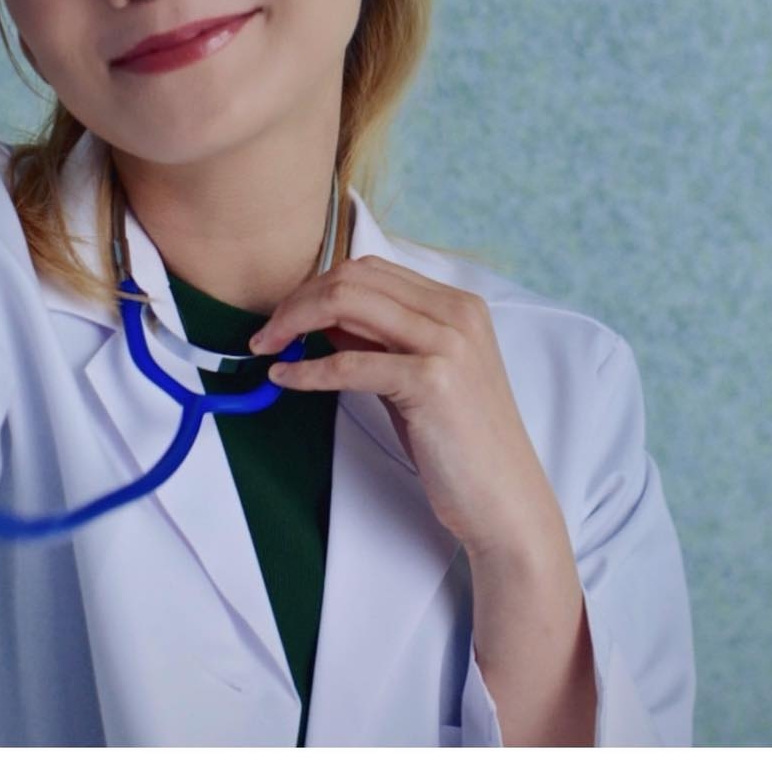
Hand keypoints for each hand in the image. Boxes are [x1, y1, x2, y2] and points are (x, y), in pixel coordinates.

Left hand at [247, 255, 561, 559]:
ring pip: (346, 303)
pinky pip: (348, 363)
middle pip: (354, 278)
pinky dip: (307, 369)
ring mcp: (448, 343)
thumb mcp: (415, 376)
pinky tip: (286, 378)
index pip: (370, 270)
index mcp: (457, 305)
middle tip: (266, 333)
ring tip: (267, 348)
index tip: (285, 316)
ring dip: (293, 322)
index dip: (317, 287)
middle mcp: (456, 313)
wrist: (505, 501)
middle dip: (297, 300)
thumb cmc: (458, 443)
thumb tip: (321, 319)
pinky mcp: (433, 380)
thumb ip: (376, 341)